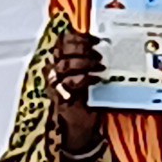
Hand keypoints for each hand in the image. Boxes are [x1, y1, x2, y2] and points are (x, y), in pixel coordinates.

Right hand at [45, 15, 104, 156]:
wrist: (82, 124)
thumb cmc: (88, 97)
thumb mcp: (90, 75)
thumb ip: (92, 60)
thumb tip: (108, 44)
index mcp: (60, 60)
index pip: (62, 41)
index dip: (78, 37)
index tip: (95, 39)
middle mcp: (54, 70)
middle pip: (62, 51)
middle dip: (81, 49)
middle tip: (99, 54)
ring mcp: (55, 84)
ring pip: (64, 65)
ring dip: (84, 63)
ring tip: (101, 66)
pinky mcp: (59, 96)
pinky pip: (69, 83)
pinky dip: (84, 79)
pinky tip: (97, 79)